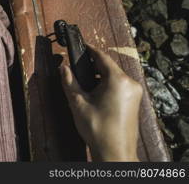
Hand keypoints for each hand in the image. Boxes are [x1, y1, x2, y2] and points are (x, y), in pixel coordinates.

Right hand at [60, 44, 142, 161]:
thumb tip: (63, 68)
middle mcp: (130, 84)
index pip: (102, 57)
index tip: (82, 45)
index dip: (90, 50)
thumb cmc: (99, 130)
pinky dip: (108, 85)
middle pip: (109, 66)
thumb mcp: (78, 103)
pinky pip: (120, 85)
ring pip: (115, 76)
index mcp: (117, 81)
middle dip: (93, 66)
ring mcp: (134, 93)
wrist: (115, 152)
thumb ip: (69, 82)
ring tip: (85, 84)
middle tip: (78, 68)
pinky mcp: (134, 101)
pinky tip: (96, 93)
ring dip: (100, 76)